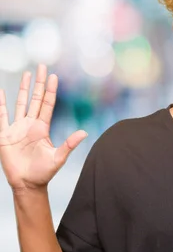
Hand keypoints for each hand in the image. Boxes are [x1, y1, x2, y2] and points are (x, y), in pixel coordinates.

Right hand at [0, 65, 87, 193]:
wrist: (27, 184)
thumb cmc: (44, 173)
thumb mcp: (58, 157)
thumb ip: (69, 144)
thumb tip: (85, 132)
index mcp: (43, 128)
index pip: (47, 104)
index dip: (50, 91)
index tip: (53, 76)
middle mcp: (30, 125)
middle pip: (35, 99)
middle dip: (38, 83)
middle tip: (41, 66)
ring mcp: (17, 129)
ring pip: (20, 104)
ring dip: (23, 89)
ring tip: (27, 74)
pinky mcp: (4, 136)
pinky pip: (1, 117)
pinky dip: (0, 105)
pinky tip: (0, 92)